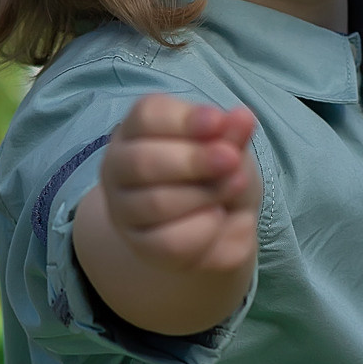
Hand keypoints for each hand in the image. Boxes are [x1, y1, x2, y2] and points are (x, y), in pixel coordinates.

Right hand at [72, 94, 261, 335]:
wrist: (217, 224)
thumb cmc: (215, 172)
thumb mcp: (229, 147)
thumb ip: (233, 135)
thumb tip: (243, 117)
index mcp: (136, 129)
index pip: (146, 117)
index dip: (183, 120)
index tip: (219, 121)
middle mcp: (119, 167)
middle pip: (142, 161)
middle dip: (194, 160)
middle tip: (233, 159)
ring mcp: (124, 210)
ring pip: (156, 203)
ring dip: (205, 195)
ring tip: (235, 186)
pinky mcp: (141, 246)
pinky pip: (170, 241)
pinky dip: (205, 229)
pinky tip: (220, 217)